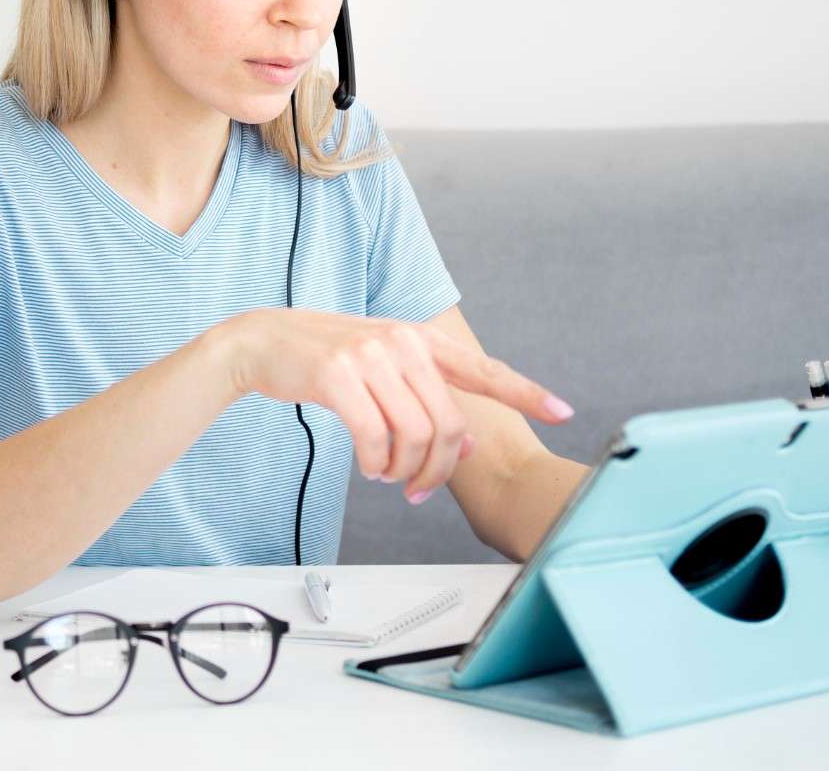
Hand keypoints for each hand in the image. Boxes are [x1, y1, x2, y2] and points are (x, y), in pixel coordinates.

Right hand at [215, 308, 572, 502]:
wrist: (265, 342)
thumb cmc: (326, 359)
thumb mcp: (383, 370)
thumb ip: (427, 398)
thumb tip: (470, 445)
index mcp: (420, 339)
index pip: (484, 369)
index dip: (526, 391)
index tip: (563, 411)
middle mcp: (402, 342)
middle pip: (449, 423)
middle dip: (440, 468)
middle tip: (420, 489)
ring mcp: (370, 356)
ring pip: (415, 435)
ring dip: (405, 471)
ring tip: (389, 476)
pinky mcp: (338, 375)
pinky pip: (375, 438)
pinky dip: (376, 464)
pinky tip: (370, 468)